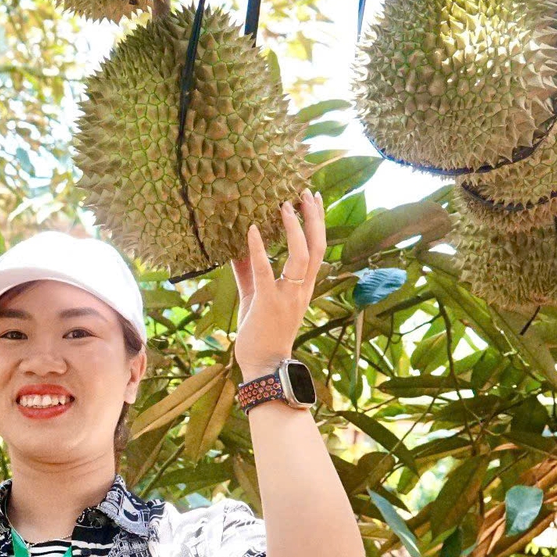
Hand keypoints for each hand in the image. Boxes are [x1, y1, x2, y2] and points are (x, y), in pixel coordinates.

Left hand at [230, 188, 324, 378]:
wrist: (263, 365)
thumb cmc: (261, 334)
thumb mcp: (255, 297)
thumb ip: (249, 272)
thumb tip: (238, 248)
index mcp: (303, 288)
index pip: (318, 250)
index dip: (317, 224)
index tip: (314, 199)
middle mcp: (302, 289)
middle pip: (317, 247)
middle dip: (314, 218)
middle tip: (306, 191)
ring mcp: (288, 296)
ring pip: (302, 256)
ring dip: (294, 228)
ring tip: (284, 204)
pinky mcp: (269, 303)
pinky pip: (266, 270)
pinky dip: (259, 249)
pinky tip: (251, 230)